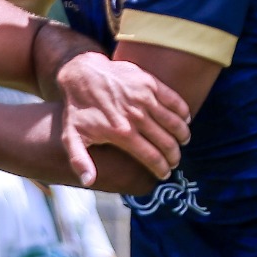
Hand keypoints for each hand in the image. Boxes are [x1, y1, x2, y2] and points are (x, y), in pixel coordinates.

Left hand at [54, 53, 188, 185]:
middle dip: (174, 156)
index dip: (162, 168)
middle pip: (166, 142)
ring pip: (174, 123)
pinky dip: (183, 112)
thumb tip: (89, 181)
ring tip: (183, 142)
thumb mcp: (71, 136)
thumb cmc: (77, 109)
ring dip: (182, 136)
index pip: (151, 157)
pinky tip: (184, 120)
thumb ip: (80, 160)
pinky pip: (175, 100)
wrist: (81, 75)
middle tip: (175, 161)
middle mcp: (136, 116)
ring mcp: (145, 98)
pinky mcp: (149, 82)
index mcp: (121, 133)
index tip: (165, 173)